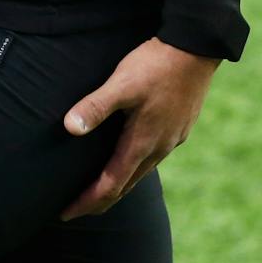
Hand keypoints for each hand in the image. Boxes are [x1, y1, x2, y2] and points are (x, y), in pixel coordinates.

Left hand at [58, 38, 219, 221]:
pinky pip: (152, 158)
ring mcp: (171, 140)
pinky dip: (133, 168)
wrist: (196, 48)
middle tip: (74, 210)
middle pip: (125, 187)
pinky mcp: (179, 128)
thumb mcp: (121, 83)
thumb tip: (69, 128)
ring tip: (97, 190)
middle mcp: (158, 148)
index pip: (110, 186)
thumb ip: (95, 106)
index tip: (65, 214)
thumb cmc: (156, 64)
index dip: (86, 202)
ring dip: (117, 186)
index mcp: (141, 143)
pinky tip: (127, 158)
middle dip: (98, 201)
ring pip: (140, 174)